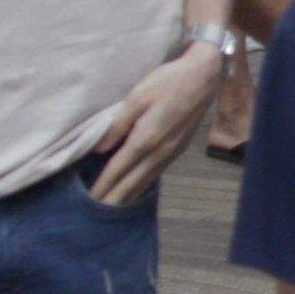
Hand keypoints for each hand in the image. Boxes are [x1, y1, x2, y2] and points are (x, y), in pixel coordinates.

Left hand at [93, 44, 229, 203]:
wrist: (204, 77)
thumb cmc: (167, 81)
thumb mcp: (136, 97)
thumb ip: (117, 125)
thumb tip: (100, 149)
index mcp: (146, 138)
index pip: (119, 168)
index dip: (103, 185)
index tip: (90, 200)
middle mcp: (160, 151)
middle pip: (133, 182)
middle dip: (115, 198)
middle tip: (98, 216)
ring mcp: (172, 152)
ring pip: (147, 181)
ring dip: (130, 195)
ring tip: (115, 208)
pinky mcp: (179, 148)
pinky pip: (157, 173)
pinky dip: (144, 185)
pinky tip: (138, 188)